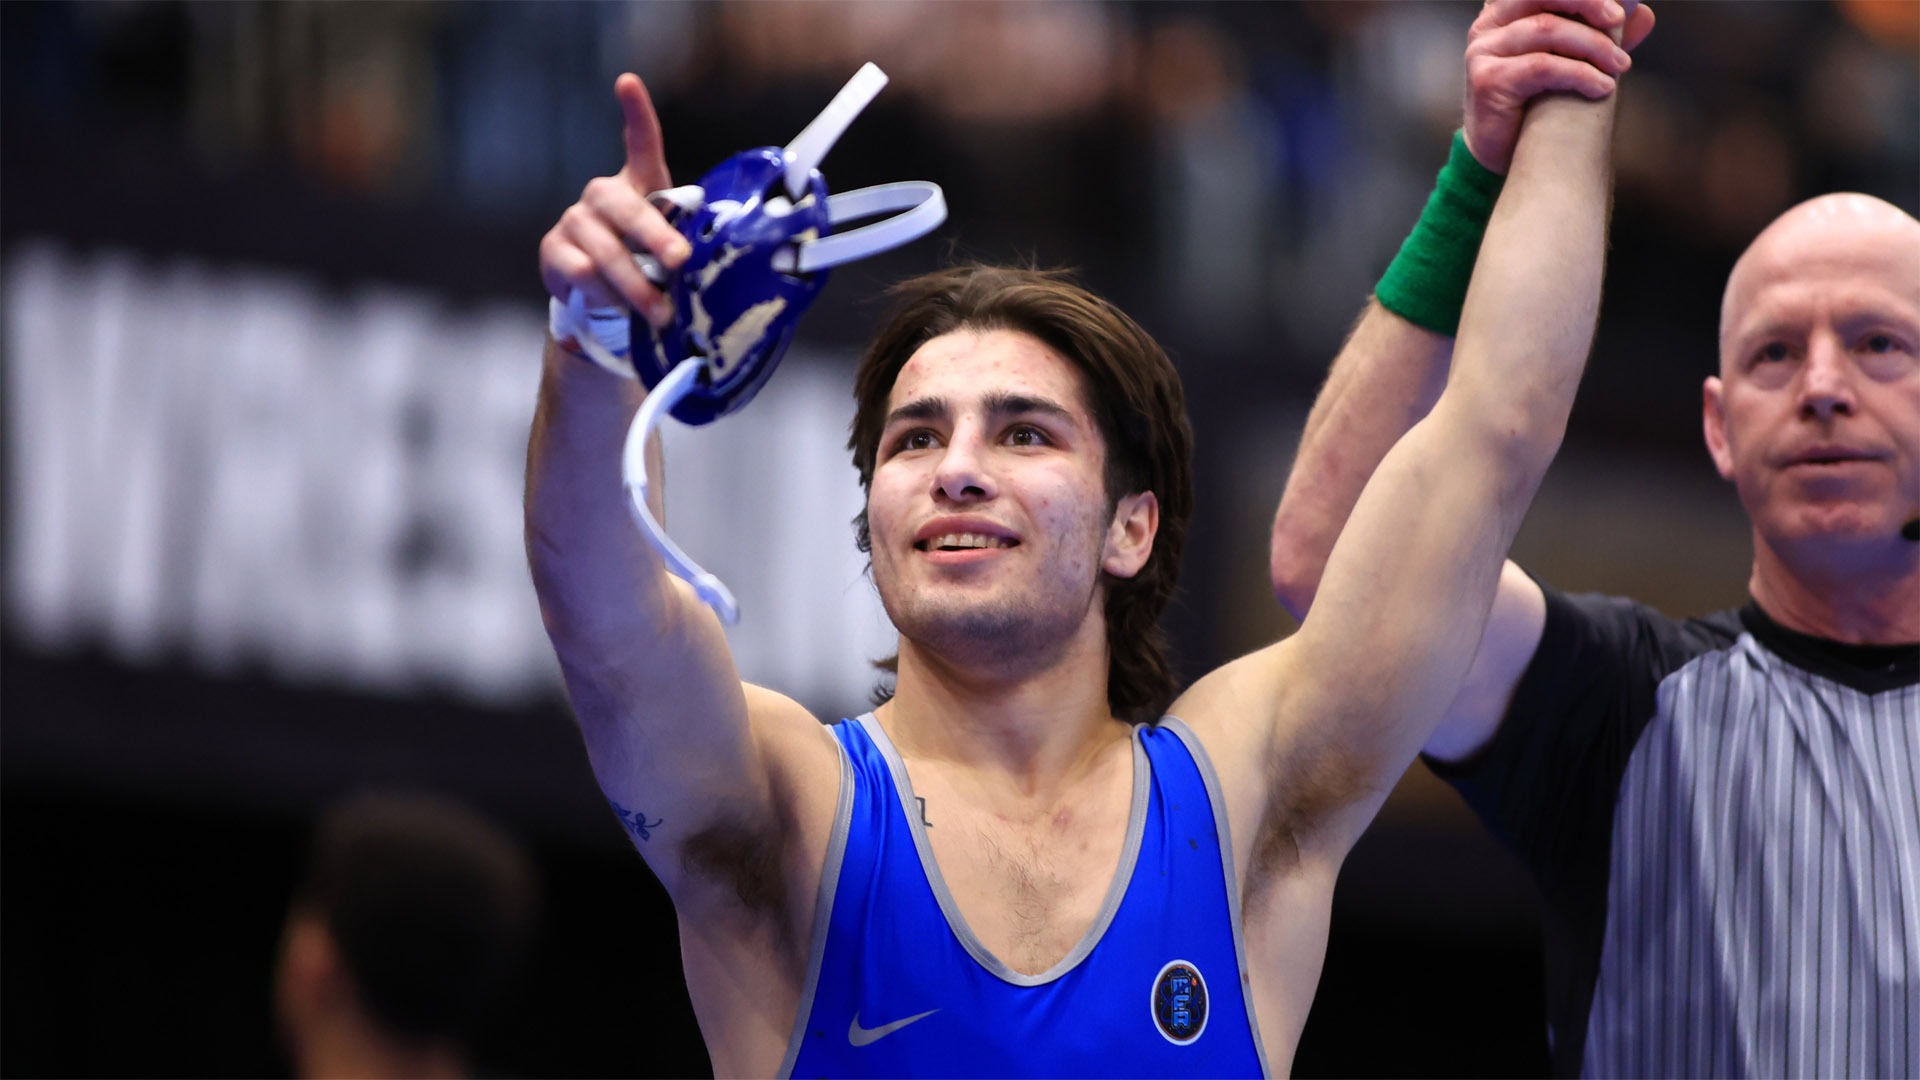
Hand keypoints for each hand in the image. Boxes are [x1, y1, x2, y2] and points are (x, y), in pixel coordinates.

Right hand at [539, 73, 690, 327]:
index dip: (635, 113)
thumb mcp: (669, 251)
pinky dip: (605, 297)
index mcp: (638, 187)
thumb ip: (680, 246)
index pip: (639, 144)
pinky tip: (619, 312)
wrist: (602, 303)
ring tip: (660, 314)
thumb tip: (701, 264)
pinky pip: (581, 273)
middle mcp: (602, 195)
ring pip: (605, 252)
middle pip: (626, 208)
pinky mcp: (553, 250)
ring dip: (636, 287)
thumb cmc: (647, 266)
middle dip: (656, 237)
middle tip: (680, 261)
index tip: (627, 82)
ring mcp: (574, 220)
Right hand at [1463, 0, 1655, 173]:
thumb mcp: (1573, 60)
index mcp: (1508, 10)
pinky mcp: (1488, 80)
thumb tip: (1643, 15)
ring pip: (1547, 30)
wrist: (1504, 151)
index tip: (1619, 5)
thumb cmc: (1534, 102)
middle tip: (1618, 20)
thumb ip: (1601, 36)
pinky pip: (1542, 66)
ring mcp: (1484, 51)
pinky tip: (1601, 87)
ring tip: (1620, 65)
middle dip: (1588, 3)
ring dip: (1593, 46)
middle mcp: (1490, 24)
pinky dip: (1579, 74)